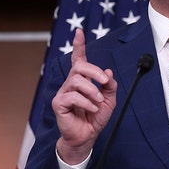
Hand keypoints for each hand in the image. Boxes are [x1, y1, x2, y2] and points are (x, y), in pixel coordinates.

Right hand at [52, 28, 117, 163]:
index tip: (79, 32)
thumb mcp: (109, 99)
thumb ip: (110, 85)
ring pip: (76, 80)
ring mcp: (63, 92)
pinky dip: (86, 102)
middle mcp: (71, 83)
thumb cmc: (95, 117)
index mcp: (82, 80)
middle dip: (94, 71)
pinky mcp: (59, 103)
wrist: (87, 136)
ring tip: (98, 101)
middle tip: (105, 82)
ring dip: (92, 90)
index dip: (79, 45)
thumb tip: (108, 72)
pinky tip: (92, 109)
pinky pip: (72, 96)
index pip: (78, 59)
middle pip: (79, 67)